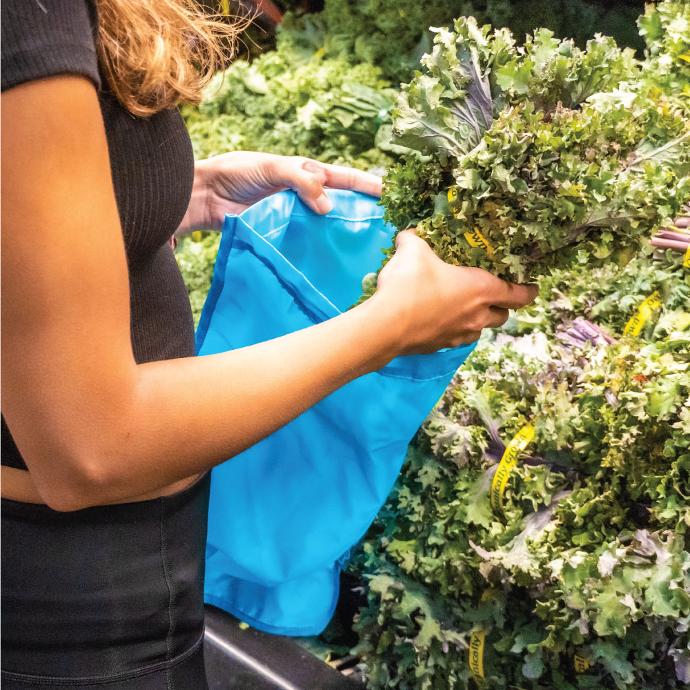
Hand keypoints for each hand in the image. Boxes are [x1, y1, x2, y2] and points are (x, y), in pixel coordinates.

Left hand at [178, 151, 382, 231]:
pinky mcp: (283, 234)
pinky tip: (331, 260)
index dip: (367, 185)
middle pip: (340, 204)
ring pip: (325, 226)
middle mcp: (305, 195)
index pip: (344, 178)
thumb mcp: (272, 167)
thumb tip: (328, 205)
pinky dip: (319, 249)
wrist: (206, 195)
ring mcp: (295, 216)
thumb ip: (300, 181)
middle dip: (362, 214)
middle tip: (385, 228)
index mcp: (306, 173)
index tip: (391, 194)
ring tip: (364, 249)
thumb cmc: (237, 172)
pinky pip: (306, 241)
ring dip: (342, 235)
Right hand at [373, 230, 537, 353]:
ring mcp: (459, 335)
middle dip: (501, 307)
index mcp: (481, 289)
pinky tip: (439, 319)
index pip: (519, 295)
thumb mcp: (412, 251)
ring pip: (480, 330)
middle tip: (492, 295)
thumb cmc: (409, 285)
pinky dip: (455, 329)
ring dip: (478, 320)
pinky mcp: (440, 346)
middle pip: (502, 316)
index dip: (529, 291)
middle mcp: (476, 316)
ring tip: (464, 308)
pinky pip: (457, 338)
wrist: (386, 326)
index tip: (532, 287)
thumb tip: (409, 234)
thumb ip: (414, 240)